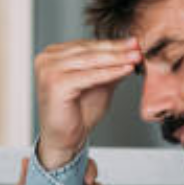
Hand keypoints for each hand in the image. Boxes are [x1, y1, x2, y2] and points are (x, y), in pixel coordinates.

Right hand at [34, 38, 141, 168]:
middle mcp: (47, 60)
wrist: (64, 140)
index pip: (87, 45)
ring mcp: (49, 70)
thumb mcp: (99, 84)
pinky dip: (110, 73)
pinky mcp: (55, 83)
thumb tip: (131, 52)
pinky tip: (125, 70)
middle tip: (137, 47)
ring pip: (90, 60)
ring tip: (135, 58)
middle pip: (88, 51)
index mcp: (53, 56)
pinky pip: (89, 76)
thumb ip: (110, 68)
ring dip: (116, 59)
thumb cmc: (76, 115)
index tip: (133, 44)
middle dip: (116, 50)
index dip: (112, 44)